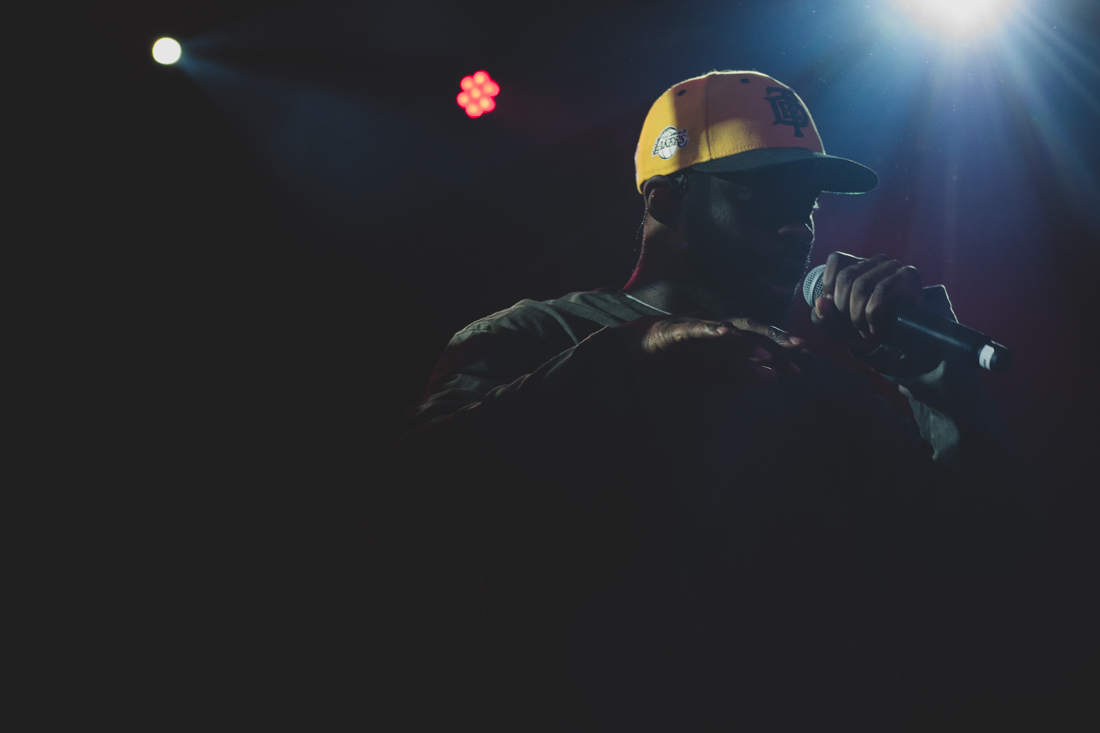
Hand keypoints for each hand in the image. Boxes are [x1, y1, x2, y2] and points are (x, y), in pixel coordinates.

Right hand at [611, 314, 804, 386]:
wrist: (639, 348)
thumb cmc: (677, 356)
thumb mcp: (712, 372)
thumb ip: (740, 374)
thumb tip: (774, 378)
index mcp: (728, 338)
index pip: (759, 343)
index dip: (780, 353)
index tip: (800, 366)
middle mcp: (718, 327)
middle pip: (751, 329)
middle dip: (775, 338)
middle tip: (799, 348)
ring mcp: (699, 325)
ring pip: (728, 328)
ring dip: (748, 340)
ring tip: (767, 354)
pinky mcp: (678, 328)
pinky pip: (697, 328)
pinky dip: (712, 330)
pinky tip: (726, 334)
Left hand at [810, 252, 923, 348]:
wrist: (894, 340)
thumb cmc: (862, 327)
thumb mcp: (835, 325)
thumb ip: (821, 316)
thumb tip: (821, 302)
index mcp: (858, 264)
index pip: (836, 259)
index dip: (830, 286)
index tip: (837, 308)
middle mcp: (875, 261)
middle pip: (846, 277)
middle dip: (843, 307)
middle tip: (851, 325)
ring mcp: (893, 267)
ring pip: (862, 285)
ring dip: (858, 314)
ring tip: (863, 330)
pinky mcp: (908, 276)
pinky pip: (881, 291)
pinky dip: (872, 314)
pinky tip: (874, 327)